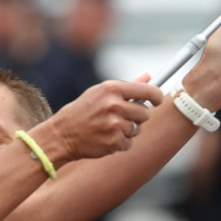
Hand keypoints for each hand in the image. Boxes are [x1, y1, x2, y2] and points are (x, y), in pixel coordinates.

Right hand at [30, 78, 165, 164]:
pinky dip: (120, 143)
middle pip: (145, 113)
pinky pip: (128, 143)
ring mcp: (114, 125)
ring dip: (127, 130)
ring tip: (109, 128)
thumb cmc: (82, 111)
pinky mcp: (113, 142)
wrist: (61, 135)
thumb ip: (127, 86)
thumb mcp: (100, 93)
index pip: (148, 91)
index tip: (159, 99)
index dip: (157, 96)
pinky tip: (105, 138)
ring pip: (136, 129)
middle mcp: (114, 105)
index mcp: (111, 89)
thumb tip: (149, 77)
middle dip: (138, 116)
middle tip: (124, 117)